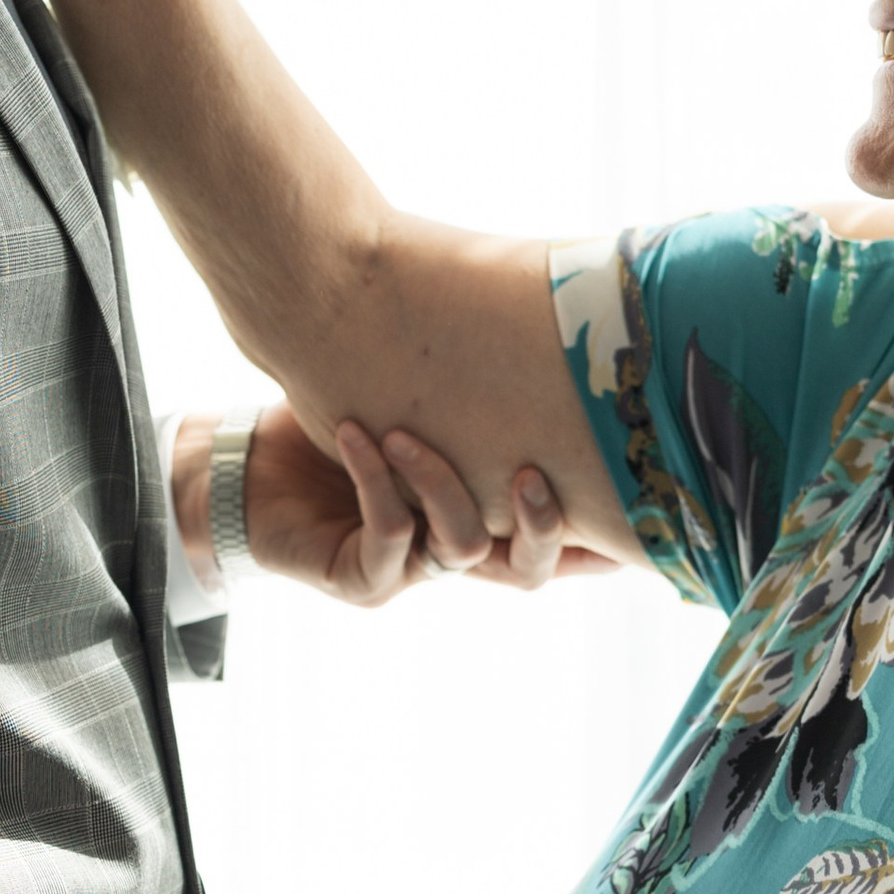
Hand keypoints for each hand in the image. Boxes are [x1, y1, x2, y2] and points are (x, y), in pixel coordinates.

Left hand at [175, 404, 615, 606]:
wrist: (251, 465)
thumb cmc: (343, 418)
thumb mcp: (422, 401)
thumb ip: (481, 385)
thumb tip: (546, 313)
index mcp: (483, 520)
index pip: (558, 541)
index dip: (600, 537)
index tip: (642, 514)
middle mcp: (455, 556)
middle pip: (529, 570)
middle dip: (540, 523)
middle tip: (533, 473)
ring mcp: (411, 574)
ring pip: (463, 548)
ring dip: (438, 482)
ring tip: (402, 429)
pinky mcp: (362, 580)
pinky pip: (392, 535)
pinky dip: (378, 481)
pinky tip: (357, 433)